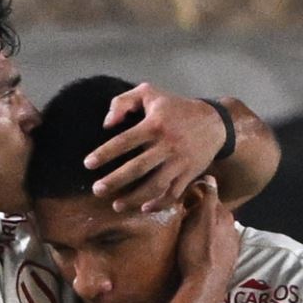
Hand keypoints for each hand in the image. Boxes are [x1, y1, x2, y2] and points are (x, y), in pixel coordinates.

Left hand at [85, 83, 227, 212]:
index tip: (88, 164)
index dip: (105, 153)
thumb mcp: (150, 93)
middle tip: (97, 190)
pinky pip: (173, 193)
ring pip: (155, 185)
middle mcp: (167, 145)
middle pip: (137, 168)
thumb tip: (107, 124)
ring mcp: (179, 162)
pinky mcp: (189, 174)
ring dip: (134, 198)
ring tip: (115, 205)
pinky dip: (159, 204)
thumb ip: (123, 102)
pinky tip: (144, 208)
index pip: (125, 141)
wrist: (214, 122)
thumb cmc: (176, 108)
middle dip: (115, 181)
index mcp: (155, 124)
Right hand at [175, 177, 239, 293]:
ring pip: (219, 233)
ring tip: (192, 235)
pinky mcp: (228, 264)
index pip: (214, 201)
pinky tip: (201, 251)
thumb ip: (208, 200)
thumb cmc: (198, 252)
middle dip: (205, 216)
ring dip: (208, 232)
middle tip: (186, 217)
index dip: (200, 199)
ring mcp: (232, 249)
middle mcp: (233, 232)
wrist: (205, 286)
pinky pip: (218, 248)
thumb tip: (211, 178)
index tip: (186, 201)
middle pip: (217, 218)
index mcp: (226, 219)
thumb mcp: (201, 221)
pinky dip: (210, 245)